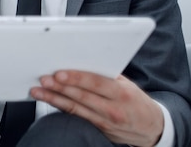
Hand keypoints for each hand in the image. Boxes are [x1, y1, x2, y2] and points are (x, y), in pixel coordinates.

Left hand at [31, 70, 163, 146]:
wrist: (152, 128)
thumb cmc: (136, 101)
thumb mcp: (128, 85)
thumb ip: (107, 75)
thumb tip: (82, 60)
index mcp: (122, 93)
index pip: (96, 83)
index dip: (76, 78)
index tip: (59, 73)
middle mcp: (113, 109)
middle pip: (81, 96)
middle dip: (60, 87)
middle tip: (43, 79)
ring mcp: (104, 122)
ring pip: (74, 108)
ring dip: (54, 98)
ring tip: (38, 90)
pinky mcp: (97, 130)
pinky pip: (76, 117)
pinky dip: (60, 108)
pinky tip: (49, 100)